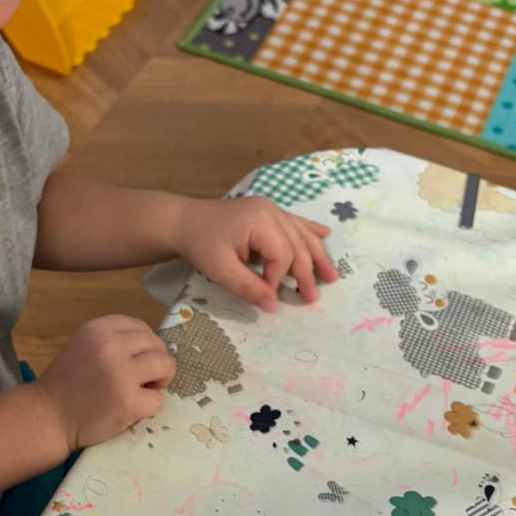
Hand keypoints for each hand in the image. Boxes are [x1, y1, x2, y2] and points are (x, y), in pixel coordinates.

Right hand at [36, 316, 175, 451]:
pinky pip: (158, 399)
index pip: (140, 326)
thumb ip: (112, 340)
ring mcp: (121, 373)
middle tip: (143, 378)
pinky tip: (132, 408)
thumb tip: (151, 346)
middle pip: (156, 344)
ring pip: (166, 365)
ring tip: (144, 389)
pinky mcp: (128, 401)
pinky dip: (149, 406)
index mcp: (97, 329)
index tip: (137, 359)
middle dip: (156, 361)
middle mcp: (110, 346)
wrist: (48, 416)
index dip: (146, 344)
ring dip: (161, 379)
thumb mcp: (83, 346)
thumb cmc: (66, 384)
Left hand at [172, 197, 336, 311]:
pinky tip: (326, 234)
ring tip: (331, 276)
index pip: (282, 255)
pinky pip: (295, 222)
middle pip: (297, 245)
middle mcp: (270, 211)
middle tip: (311, 298)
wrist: (185, 221)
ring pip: (301, 234)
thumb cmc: (200, 244)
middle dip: (306, 273)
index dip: (278, 278)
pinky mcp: (267, 211)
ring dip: (318, 255)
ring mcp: (271, 209)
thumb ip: (247, 287)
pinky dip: (310, 231)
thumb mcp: (219, 270)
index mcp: (259, 221)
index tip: (267, 295)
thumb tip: (273, 306)